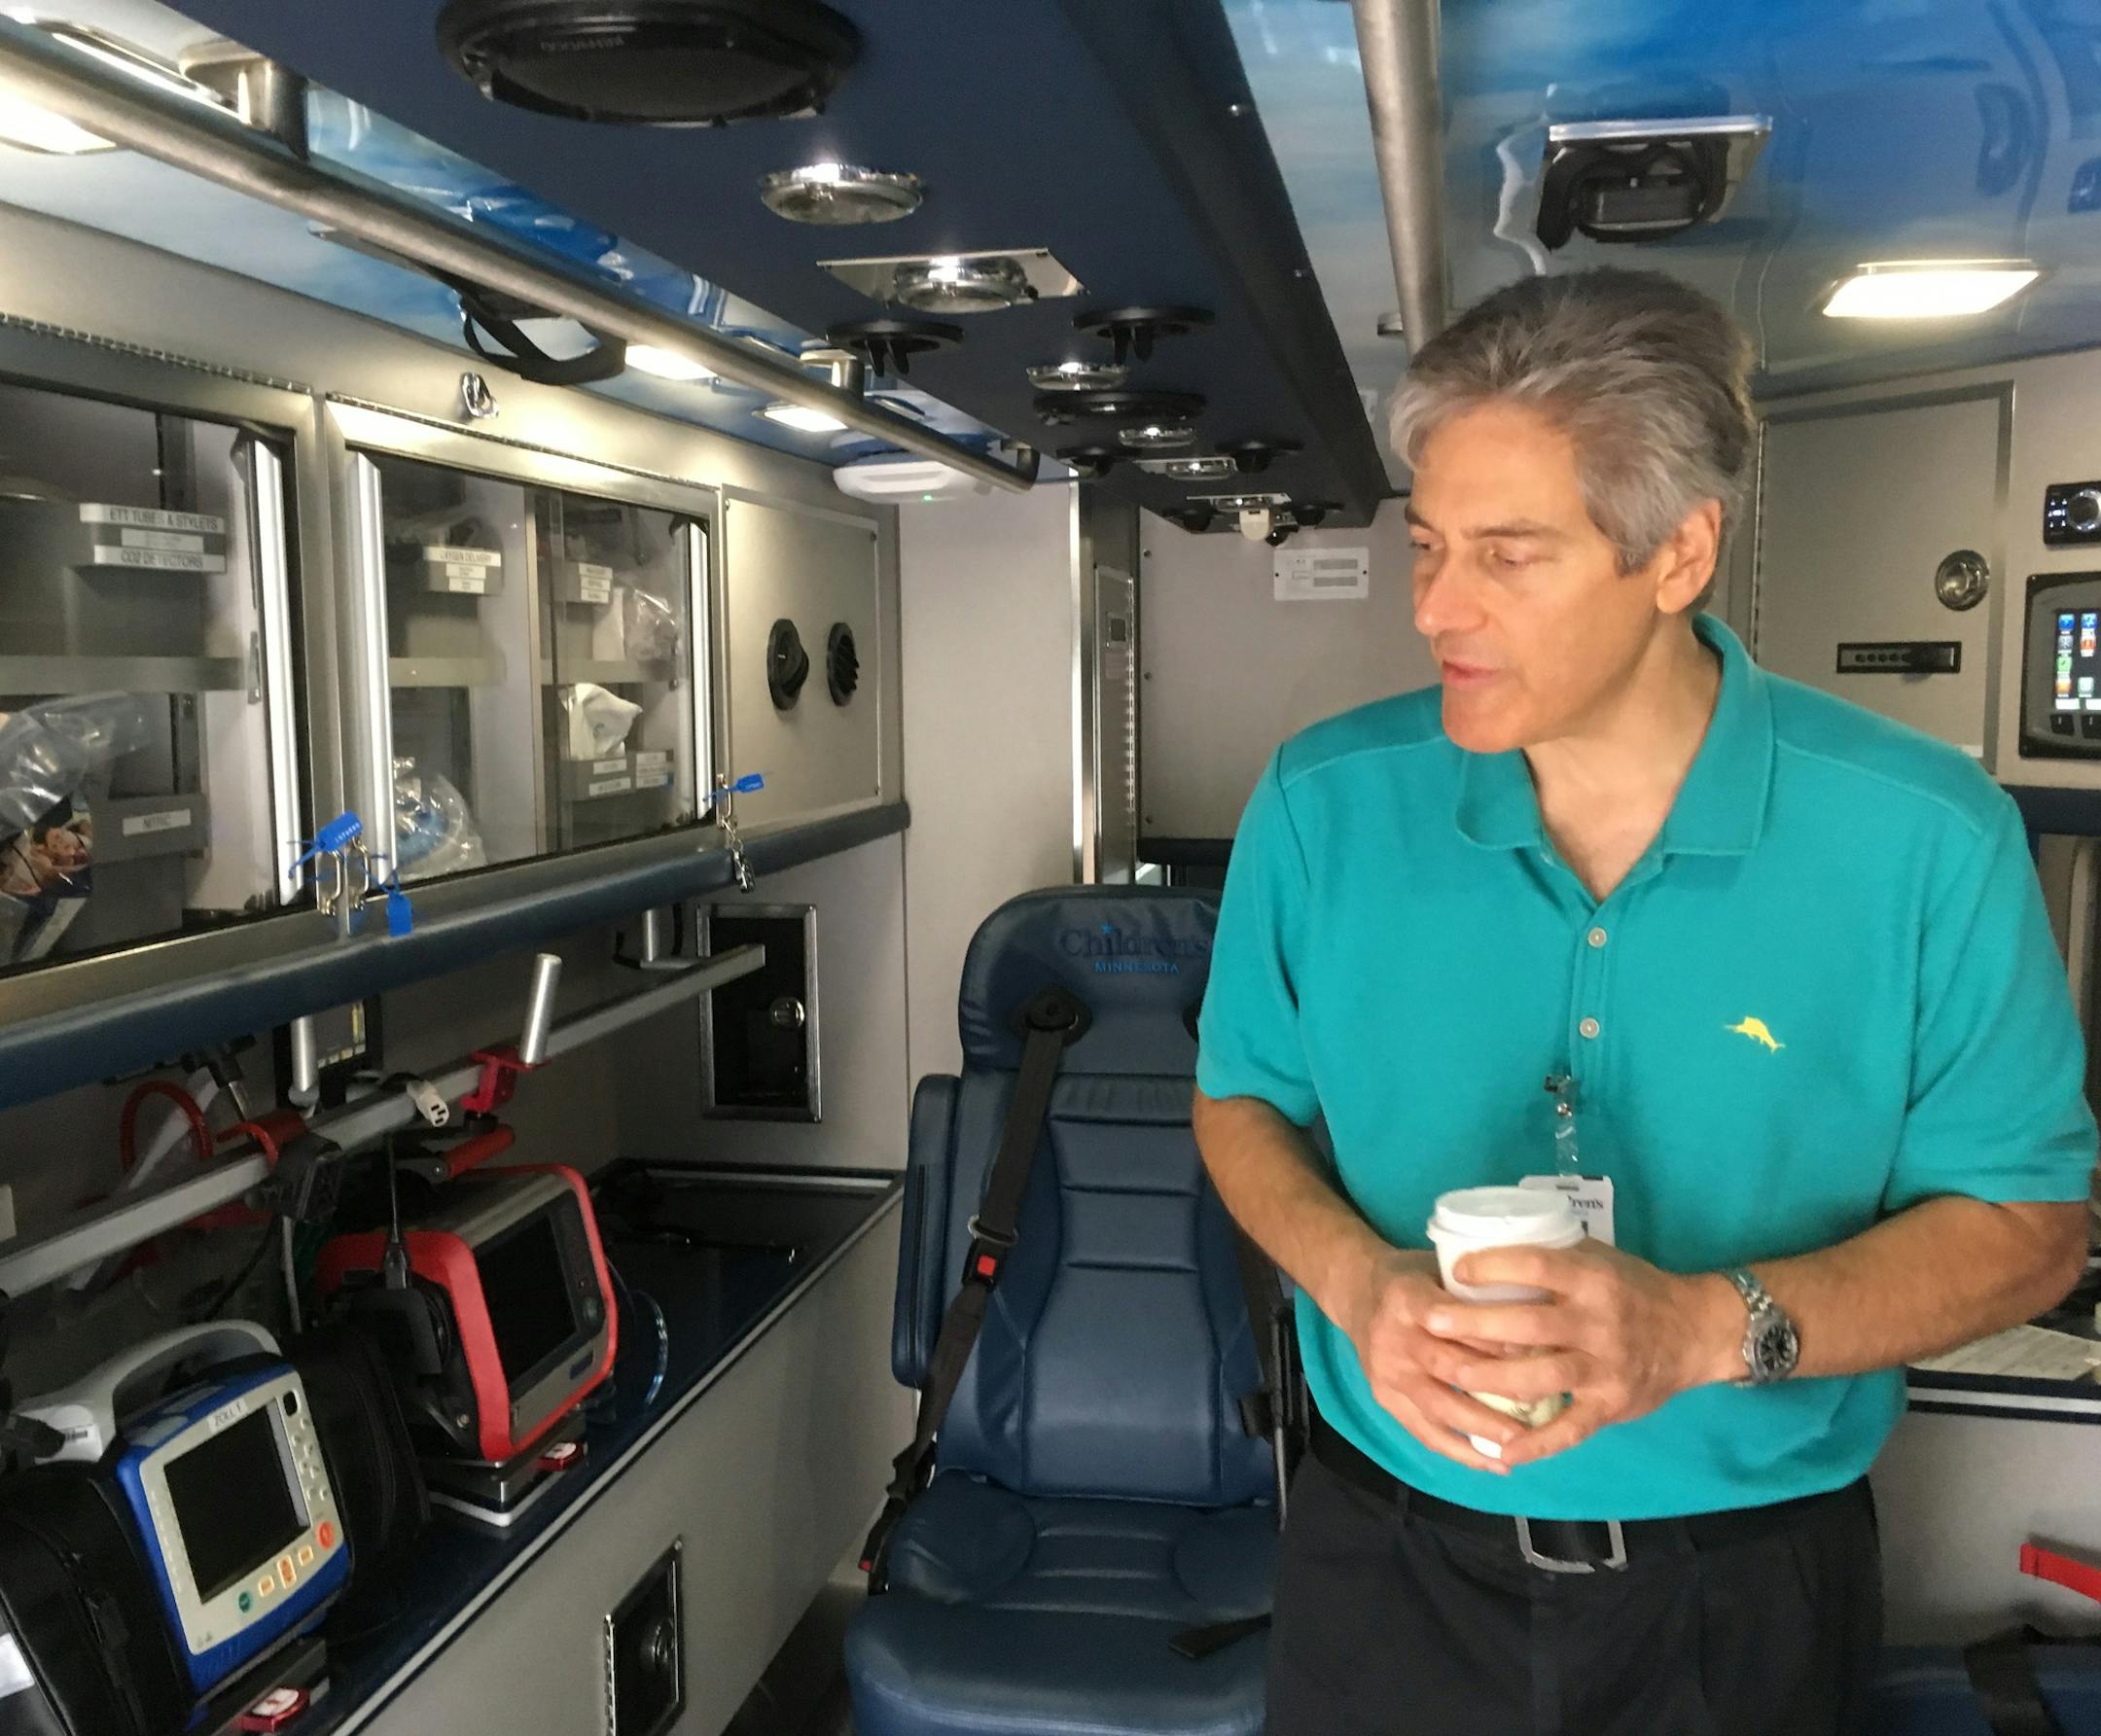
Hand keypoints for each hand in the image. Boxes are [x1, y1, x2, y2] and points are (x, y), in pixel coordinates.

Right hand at [1336, 1247, 1531, 1474]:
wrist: (1354, 1291)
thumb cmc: (1412, 1278)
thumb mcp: (1439, 1267)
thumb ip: (1475, 1295)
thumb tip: (1536, 1324)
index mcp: (1407, 1299)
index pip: (1454, 1322)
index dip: (1494, 1339)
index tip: (1537, 1352)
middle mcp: (1393, 1339)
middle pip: (1450, 1368)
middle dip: (1497, 1388)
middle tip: (1542, 1402)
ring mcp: (1387, 1374)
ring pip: (1439, 1407)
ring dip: (1482, 1427)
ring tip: (1522, 1443)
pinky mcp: (1385, 1399)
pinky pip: (1425, 1432)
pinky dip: (1461, 1451)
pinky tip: (1495, 1463)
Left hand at [1415, 1242, 1737, 1468]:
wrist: (1695, 1331)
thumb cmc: (1633, 1287)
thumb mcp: (1597, 1258)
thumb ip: (1551, 1257)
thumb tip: (1483, 1246)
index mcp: (1592, 1279)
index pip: (1539, 1266)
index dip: (1495, 1267)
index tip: (1457, 1270)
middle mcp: (1598, 1323)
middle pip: (1529, 1325)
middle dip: (1476, 1325)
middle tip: (1432, 1322)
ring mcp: (1605, 1368)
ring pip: (1542, 1377)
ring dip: (1493, 1379)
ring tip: (1452, 1375)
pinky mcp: (1611, 1405)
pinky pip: (1570, 1430)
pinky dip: (1535, 1444)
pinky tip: (1501, 1450)